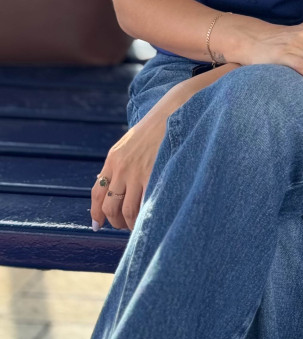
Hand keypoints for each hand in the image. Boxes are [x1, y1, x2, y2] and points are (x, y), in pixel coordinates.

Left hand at [90, 105, 169, 231]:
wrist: (171, 114)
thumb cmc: (152, 129)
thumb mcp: (127, 143)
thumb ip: (118, 164)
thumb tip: (108, 185)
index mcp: (112, 159)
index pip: (97, 193)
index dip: (96, 213)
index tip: (97, 224)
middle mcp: (121, 168)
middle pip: (110, 206)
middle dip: (114, 221)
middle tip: (122, 225)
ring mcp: (138, 173)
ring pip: (128, 209)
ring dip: (130, 222)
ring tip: (136, 224)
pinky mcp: (154, 175)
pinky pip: (146, 203)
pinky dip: (145, 214)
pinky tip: (149, 217)